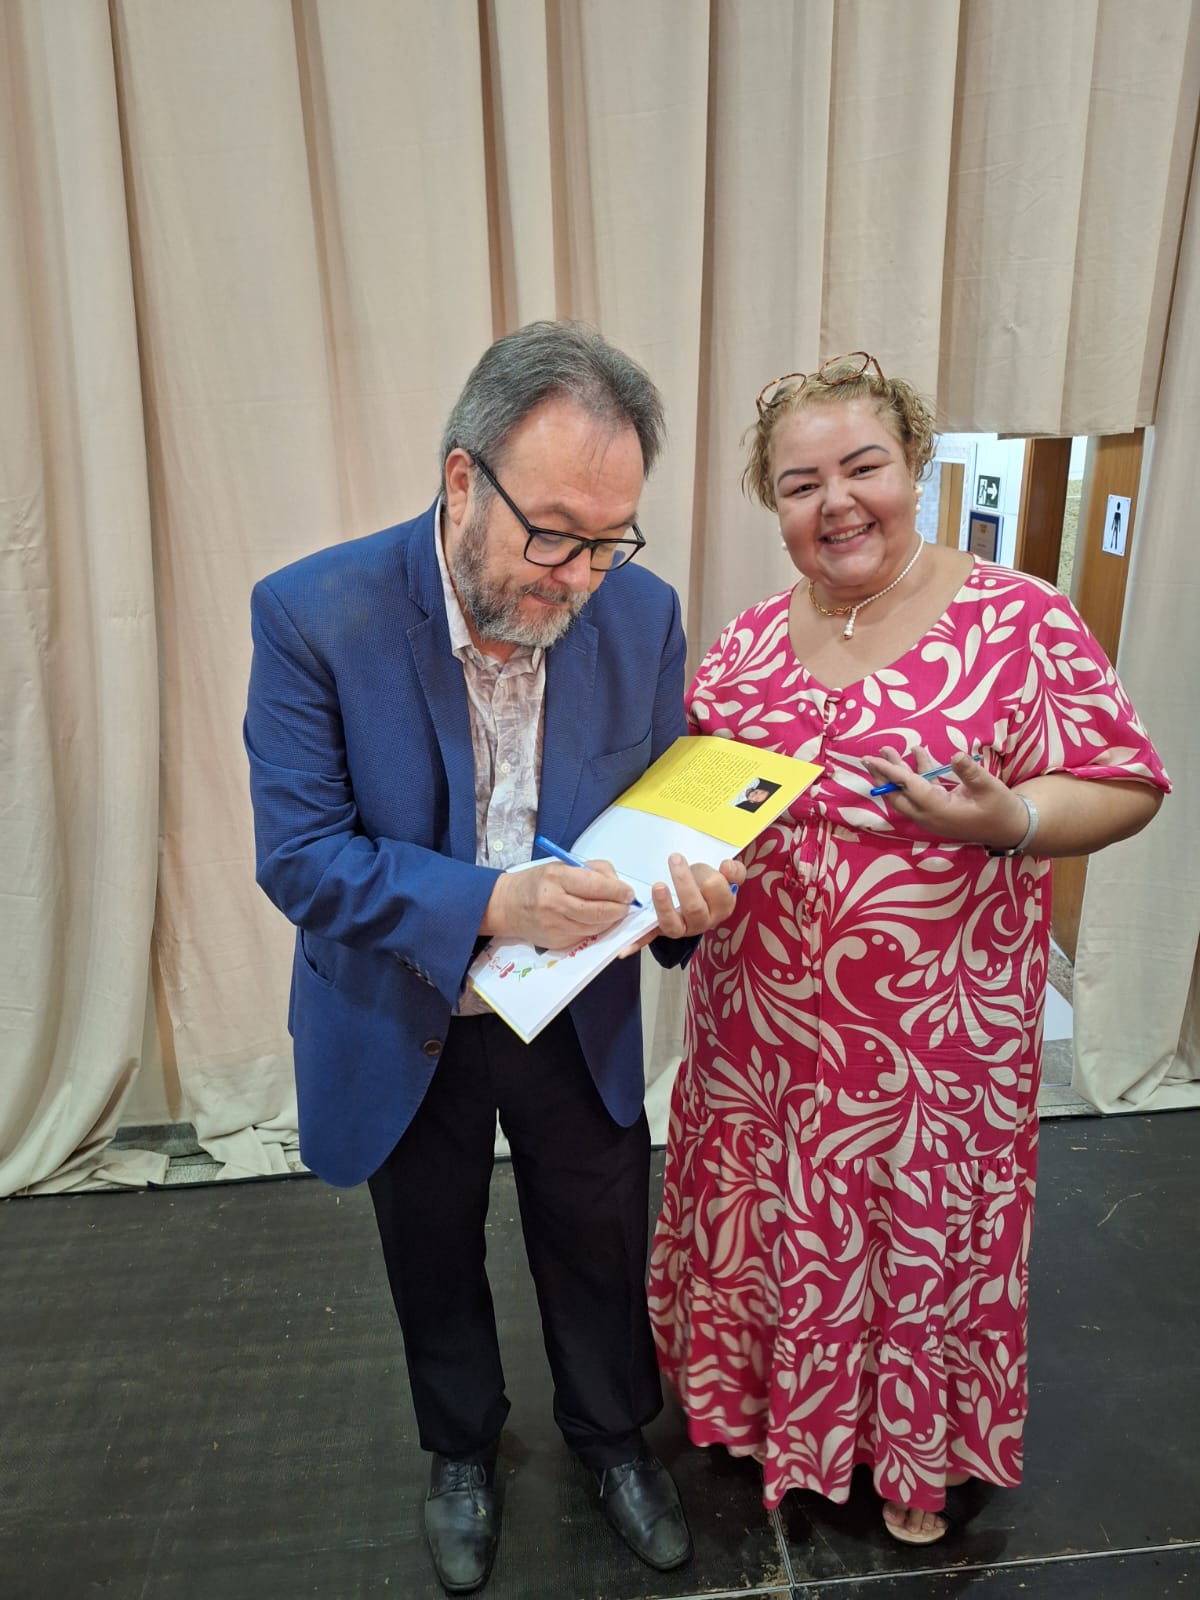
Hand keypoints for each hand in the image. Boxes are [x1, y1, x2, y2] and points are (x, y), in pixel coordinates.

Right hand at [483, 860, 636, 948]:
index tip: (628, 893)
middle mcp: (555, 903)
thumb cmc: (538, 882)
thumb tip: (618, 885)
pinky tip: (596, 921)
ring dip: (610, 921)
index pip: (597, 886)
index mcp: (557, 877)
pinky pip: (585, 936)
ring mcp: (555, 925)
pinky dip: (596, 929)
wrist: (507, 906)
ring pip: (595, 927)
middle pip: (599, 910)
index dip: (618, 891)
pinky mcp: (556, 942)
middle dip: (619, 909)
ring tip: (614, 912)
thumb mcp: (561, 866)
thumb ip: (592, 872)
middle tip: (626, 905)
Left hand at [618, 855, 745, 956]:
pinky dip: (637, 943)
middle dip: (684, 883)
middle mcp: (702, 922)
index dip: (713, 878)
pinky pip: (649, 938)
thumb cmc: (708, 885)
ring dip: (663, 907)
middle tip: (675, 859)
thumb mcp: (725, 876)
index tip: (708, 863)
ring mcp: (681, 928)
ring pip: (673, 926)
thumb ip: (734, 872)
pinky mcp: (661, 929)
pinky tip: (624, 949)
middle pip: (694, 908)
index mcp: (721, 908)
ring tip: (658, 886)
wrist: (697, 898)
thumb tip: (727, 866)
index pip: (719, 893)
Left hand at [862, 745, 1031, 850]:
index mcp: (940, 811)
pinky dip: (917, 775)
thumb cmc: (1002, 809)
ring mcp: (933, 814)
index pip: (909, 789)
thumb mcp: (990, 789)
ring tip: (888, 750)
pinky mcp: (939, 810)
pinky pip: (922, 792)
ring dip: (898, 773)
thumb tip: (956, 755)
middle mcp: (931, 815)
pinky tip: (919, 754)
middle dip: (883, 776)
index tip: (874, 759)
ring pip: (907, 794)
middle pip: (898, 796)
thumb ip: (971, 773)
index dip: (891, 772)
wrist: (1012, 828)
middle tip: (869, 757)